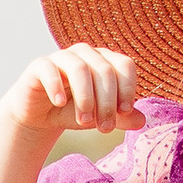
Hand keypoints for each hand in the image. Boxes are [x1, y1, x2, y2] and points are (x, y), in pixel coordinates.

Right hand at [8, 44, 145, 145]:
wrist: (40, 115)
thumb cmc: (74, 111)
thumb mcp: (100, 117)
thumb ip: (122, 118)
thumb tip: (142, 121)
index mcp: (106, 61)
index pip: (124, 65)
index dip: (127, 88)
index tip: (124, 112)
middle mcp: (86, 54)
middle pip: (104, 71)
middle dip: (106, 102)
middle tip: (105, 128)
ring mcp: (62, 57)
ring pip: (80, 68)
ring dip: (85, 97)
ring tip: (85, 122)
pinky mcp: (40, 65)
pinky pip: (49, 69)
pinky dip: (56, 86)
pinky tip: (59, 103)